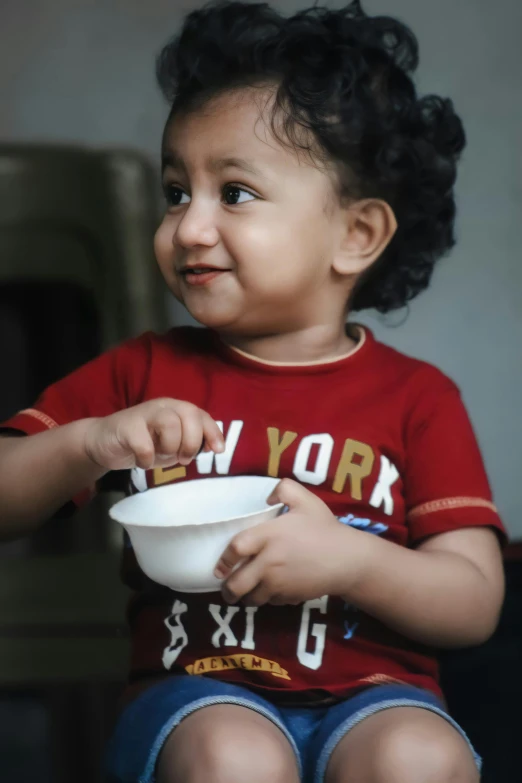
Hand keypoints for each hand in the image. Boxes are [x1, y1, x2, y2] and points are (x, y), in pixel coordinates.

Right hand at [83, 398, 224, 470]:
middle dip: (191, 441)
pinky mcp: (126, 426)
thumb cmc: (143, 444)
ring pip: (170, 423)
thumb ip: (191, 444)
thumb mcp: (171, 446)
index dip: (212, 432)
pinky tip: (143, 462)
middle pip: (189, 414)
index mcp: (177, 409)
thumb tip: (213, 448)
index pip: (201, 415)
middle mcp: (163, 406)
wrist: (103, 443)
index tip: (218, 451)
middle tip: (183, 458)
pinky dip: (147, 459)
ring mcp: (143, 413)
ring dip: (170, 447)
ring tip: (162, 457)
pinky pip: (144, 444)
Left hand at [215, 478, 361, 605]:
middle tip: (226, 589)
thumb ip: (283, 489)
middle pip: (237, 584)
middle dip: (228, 590)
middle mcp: (268, 562)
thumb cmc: (324, 528)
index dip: (224, 559)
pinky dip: (268, 599)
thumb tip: (267, 498)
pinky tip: (272, 591)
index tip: (220, 566)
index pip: (235, 549)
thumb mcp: (305, 500)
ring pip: (252, 599)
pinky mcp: (289, 597)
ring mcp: (278, 583)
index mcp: (268, 536)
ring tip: (246, 593)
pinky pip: (271, 602)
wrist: (347, 559)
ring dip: (246, 597)